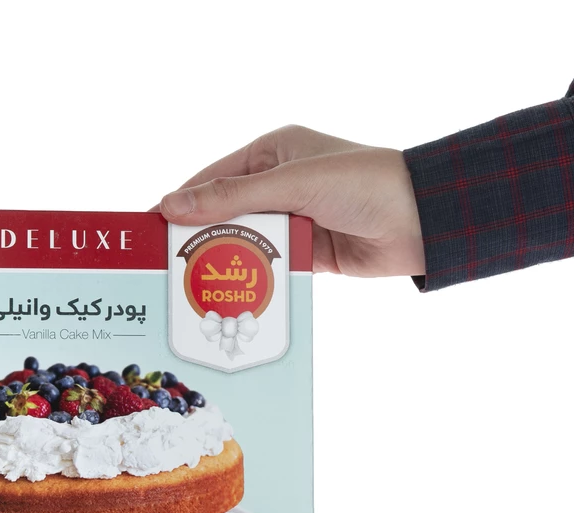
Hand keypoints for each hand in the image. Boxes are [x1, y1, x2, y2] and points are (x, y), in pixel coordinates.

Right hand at [157, 125, 425, 277]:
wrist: (422, 221)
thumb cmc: (361, 183)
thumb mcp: (291, 183)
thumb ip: (233, 197)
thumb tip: (172, 204)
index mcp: (273, 153)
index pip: (214, 178)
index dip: (183, 203)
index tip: (151, 228)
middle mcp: (281, 185)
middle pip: (227, 214)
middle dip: (200, 239)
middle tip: (166, 266)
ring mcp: (295, 221)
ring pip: (248, 245)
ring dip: (227, 264)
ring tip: (191, 288)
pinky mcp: (310, 255)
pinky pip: (273, 268)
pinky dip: (256, 281)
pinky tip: (232, 298)